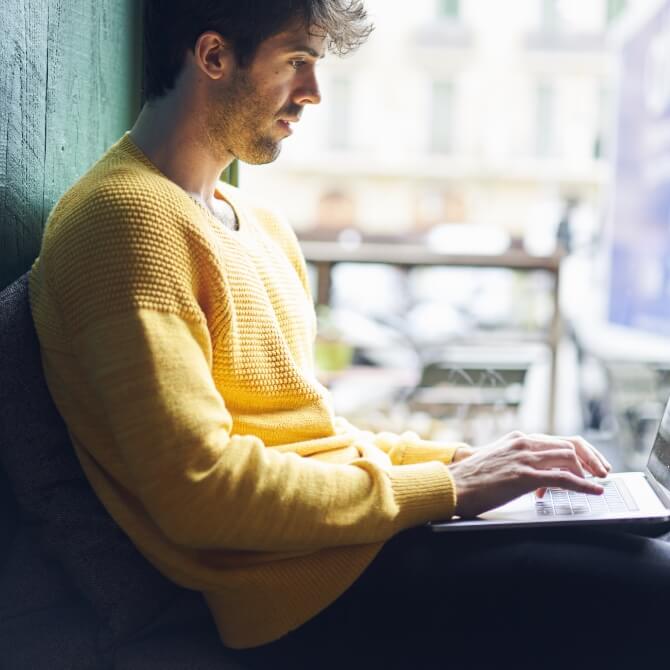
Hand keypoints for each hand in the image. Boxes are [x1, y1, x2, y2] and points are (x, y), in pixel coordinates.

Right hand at [447, 431, 608, 518]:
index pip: (555, 440)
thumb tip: (536, 478)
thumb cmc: (470, 479)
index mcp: (516, 438)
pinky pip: (563, 478)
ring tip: (597, 483)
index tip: (590, 464)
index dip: (578, 452)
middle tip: (600, 473)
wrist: (451, 485)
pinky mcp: (524, 475)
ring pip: (568, 457)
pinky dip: (584, 485)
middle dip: (589, 459)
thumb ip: (517, 463)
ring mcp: (524, 457)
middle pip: (568, 444)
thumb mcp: (497, 462)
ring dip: (588, 471)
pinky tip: (594, 491)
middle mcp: (522, 442)